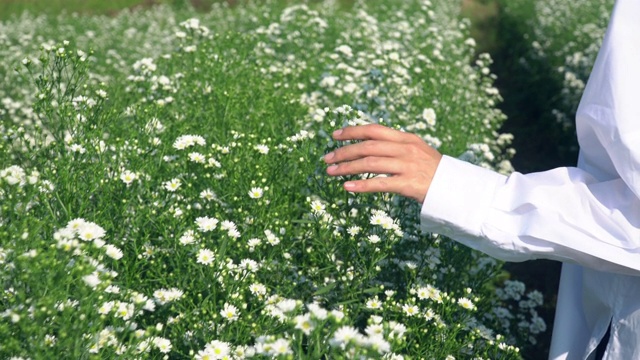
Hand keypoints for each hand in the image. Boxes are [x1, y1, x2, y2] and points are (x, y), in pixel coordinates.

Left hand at [324, 124, 441, 202]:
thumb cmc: (431, 170)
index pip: (374, 130)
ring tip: (331, 172)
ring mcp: (407, 166)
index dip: (352, 131)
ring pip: (370, 164)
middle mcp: (406, 149)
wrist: (455, 187)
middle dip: (344, 151)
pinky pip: (380, 184)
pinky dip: (361, 185)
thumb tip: (368, 145)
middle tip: (327, 158)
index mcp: (406, 138)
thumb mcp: (415, 151)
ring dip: (347, 167)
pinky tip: (348, 187)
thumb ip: (395, 146)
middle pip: (368, 146)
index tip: (334, 135)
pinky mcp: (408, 184)